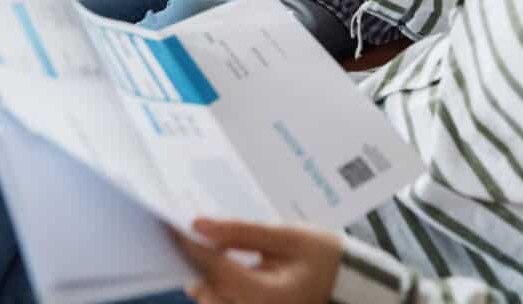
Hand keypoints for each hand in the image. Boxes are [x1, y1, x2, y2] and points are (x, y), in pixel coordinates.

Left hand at [177, 218, 341, 303]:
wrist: (349, 284)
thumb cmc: (325, 258)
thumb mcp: (287, 236)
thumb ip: (242, 232)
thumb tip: (200, 225)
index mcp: (268, 297)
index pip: (216, 270)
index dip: (192, 247)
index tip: (173, 226)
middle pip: (207, 291)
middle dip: (195, 263)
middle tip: (186, 234)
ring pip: (211, 300)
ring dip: (204, 273)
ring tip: (203, 244)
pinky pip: (223, 302)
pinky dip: (217, 283)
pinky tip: (220, 261)